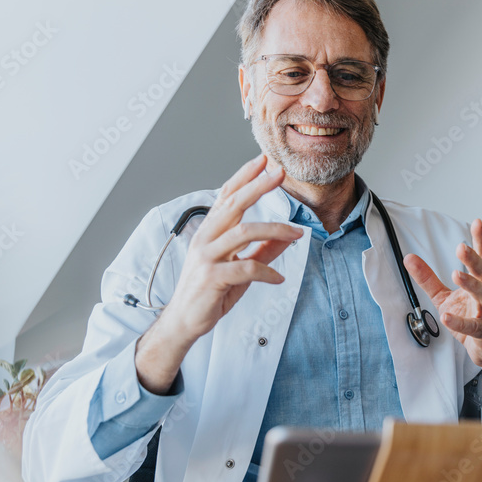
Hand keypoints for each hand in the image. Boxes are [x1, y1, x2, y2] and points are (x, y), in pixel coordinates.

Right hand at [136, 155, 301, 393]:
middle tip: (279, 173)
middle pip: (233, 204)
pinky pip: (245, 268)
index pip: (227, 196)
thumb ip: (263, 251)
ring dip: (274, 230)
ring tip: (296, 234)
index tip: (263, 160)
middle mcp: (205, 238)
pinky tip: (279, 278)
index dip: (244, 176)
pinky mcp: (211, 278)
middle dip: (258, 186)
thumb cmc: (210, 292)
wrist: (184, 321)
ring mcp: (206, 257)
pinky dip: (267, 271)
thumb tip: (288, 237)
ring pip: (243, 232)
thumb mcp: (241, 269)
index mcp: (210, 231)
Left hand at [403, 219, 481, 408]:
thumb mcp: (444, 295)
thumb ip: (428, 277)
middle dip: (474, 259)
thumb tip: (409, 257)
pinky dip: (459, 322)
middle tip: (462, 247)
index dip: (481, 241)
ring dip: (471, 284)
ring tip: (456, 273)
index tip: (478, 223)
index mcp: (481, 283)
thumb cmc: (469, 317)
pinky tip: (447, 317)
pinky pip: (473, 327)